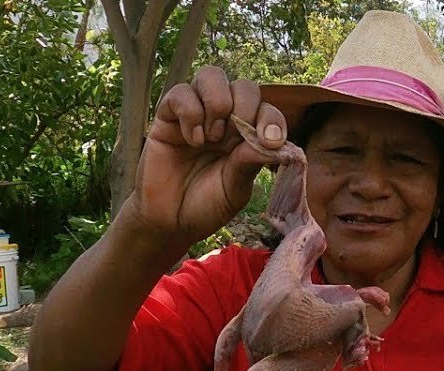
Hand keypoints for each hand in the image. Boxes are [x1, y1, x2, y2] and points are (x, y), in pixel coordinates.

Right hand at [122, 65, 287, 256]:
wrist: (170, 221)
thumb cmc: (207, 204)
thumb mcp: (236, 188)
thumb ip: (250, 162)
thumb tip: (274, 143)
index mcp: (248, 136)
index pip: (267, 110)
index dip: (272, 119)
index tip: (271, 140)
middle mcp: (225, 120)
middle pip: (243, 86)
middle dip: (245, 107)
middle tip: (233, 139)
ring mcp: (197, 114)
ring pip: (212, 76)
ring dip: (218, 102)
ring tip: (212, 137)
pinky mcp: (168, 116)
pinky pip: (181, 92)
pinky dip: (190, 112)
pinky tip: (192, 139)